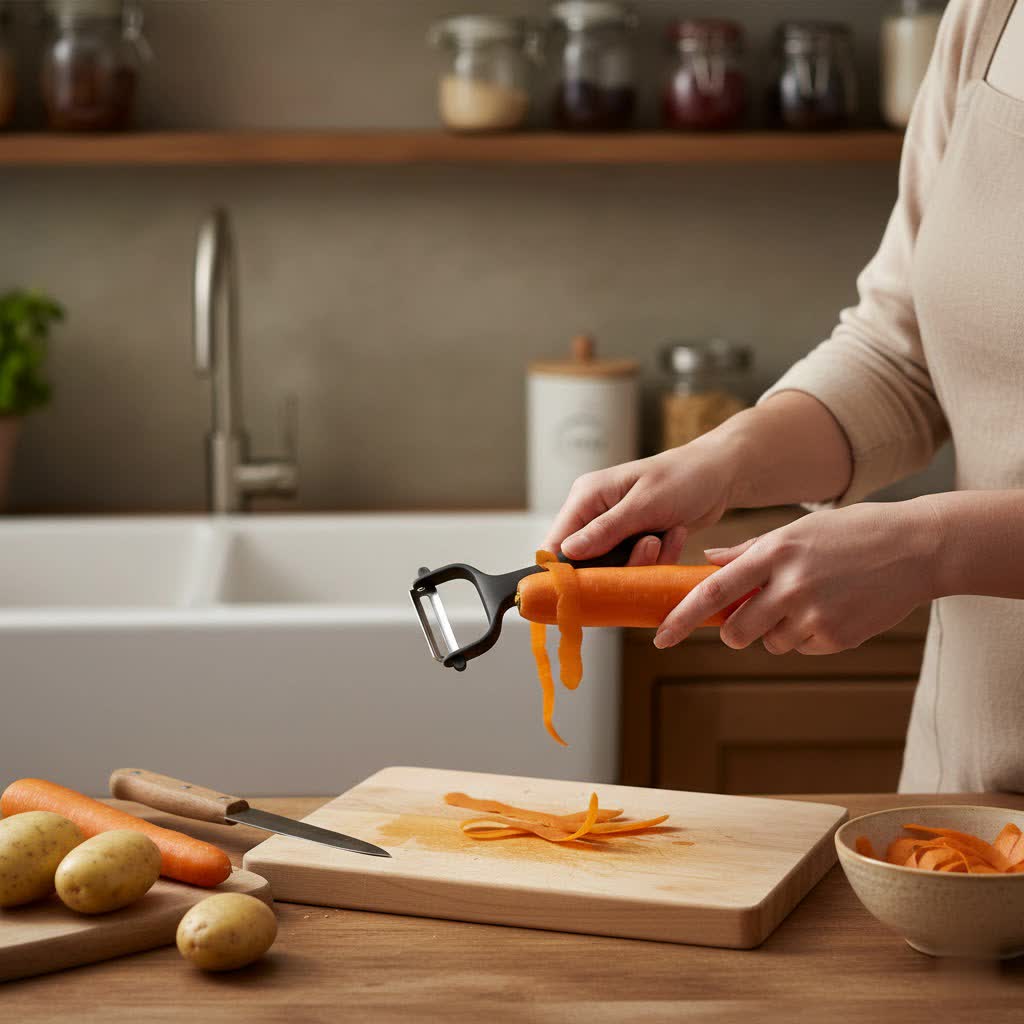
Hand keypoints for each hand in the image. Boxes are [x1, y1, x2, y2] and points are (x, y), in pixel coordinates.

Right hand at [543, 438, 738, 566]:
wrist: (720, 476)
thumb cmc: (683, 477)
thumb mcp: (644, 503)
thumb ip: (605, 530)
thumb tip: (567, 552)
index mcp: (586, 498)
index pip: (556, 543)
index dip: (563, 571)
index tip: (583, 590)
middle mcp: (594, 516)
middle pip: (586, 564)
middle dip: (619, 566)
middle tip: (650, 546)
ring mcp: (615, 532)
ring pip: (615, 571)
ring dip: (644, 562)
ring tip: (665, 535)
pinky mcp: (634, 544)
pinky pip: (637, 568)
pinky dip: (659, 559)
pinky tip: (675, 534)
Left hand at [653, 500, 938, 653]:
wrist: (915, 548)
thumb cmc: (849, 534)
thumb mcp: (795, 530)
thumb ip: (748, 551)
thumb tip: (707, 563)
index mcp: (773, 552)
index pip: (712, 592)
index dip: (680, 618)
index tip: (659, 637)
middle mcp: (789, 584)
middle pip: (735, 631)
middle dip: (735, 631)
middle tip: (750, 617)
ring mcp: (814, 613)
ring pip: (770, 643)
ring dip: (776, 631)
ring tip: (807, 601)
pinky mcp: (837, 636)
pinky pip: (802, 647)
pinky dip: (808, 636)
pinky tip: (831, 609)